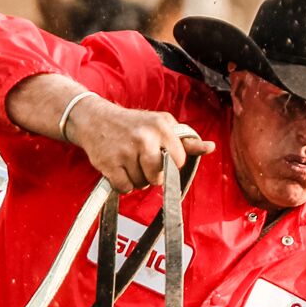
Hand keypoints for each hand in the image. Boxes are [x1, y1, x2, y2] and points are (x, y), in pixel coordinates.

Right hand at [70, 95, 217, 191]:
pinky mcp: (109, 163)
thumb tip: (211, 147)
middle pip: (159, 177)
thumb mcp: (161, 125)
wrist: (94, 118)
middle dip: (153, 175)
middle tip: (143, 162)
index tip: (161, 157)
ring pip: (142, 184)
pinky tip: (119, 170)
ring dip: (137, 179)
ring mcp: (125, 151)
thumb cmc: (134, 124)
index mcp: (161, 127)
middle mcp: (144, 137)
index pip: (179, 161)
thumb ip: (186, 140)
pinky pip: (125, 188)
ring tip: (129, 162)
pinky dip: (122, 184)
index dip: (171, 165)